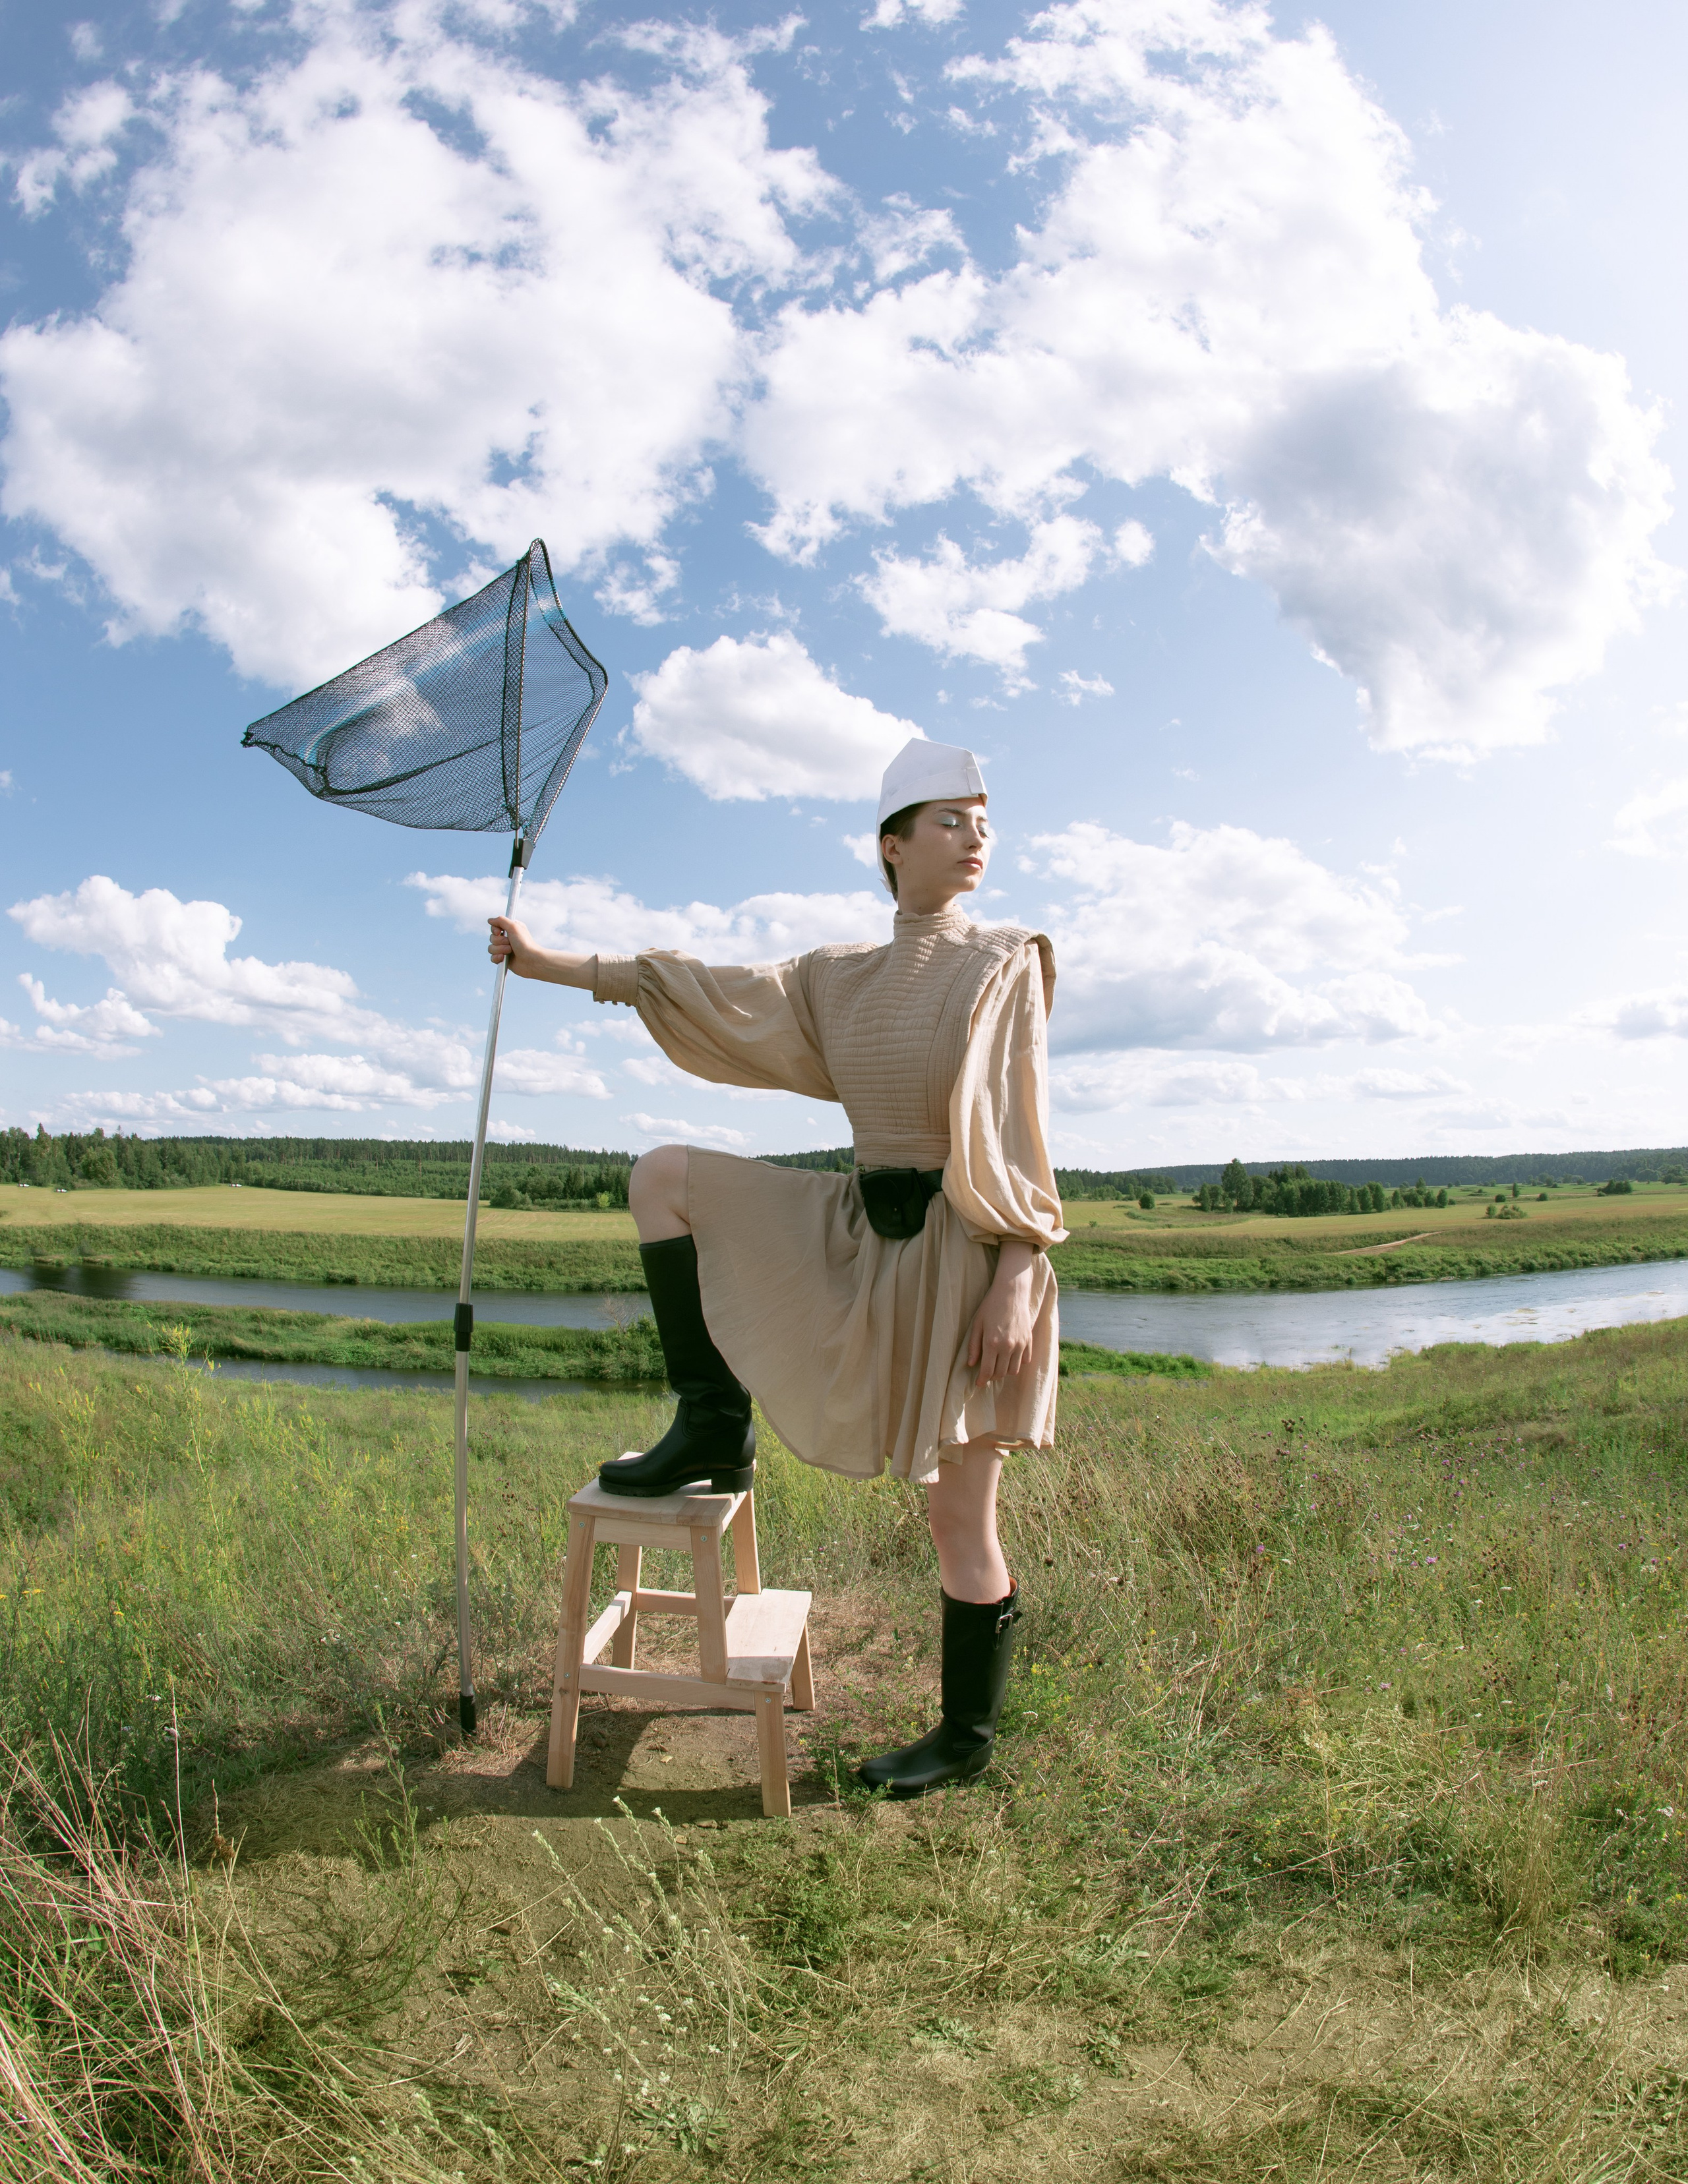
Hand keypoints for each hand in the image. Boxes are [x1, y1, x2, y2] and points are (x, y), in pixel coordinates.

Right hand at [488, 915, 532, 972]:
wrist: (531, 960)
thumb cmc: (525, 943)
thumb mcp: (514, 927)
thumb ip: (501, 920)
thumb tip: (490, 920)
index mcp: (511, 929)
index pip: (495, 927)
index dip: (495, 930)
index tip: (499, 932)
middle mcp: (508, 938)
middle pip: (492, 938)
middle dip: (499, 941)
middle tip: (510, 943)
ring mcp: (505, 949)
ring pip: (491, 948)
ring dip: (499, 949)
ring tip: (510, 951)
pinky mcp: (504, 959)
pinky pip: (492, 958)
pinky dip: (497, 958)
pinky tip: (504, 958)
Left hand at [966, 1245, 1035, 1385]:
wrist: (1011, 1292)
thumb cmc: (990, 1306)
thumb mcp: (977, 1324)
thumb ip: (974, 1345)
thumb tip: (971, 1364)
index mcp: (992, 1343)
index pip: (987, 1371)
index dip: (982, 1380)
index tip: (979, 1384)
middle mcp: (1008, 1347)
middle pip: (1001, 1373)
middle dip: (992, 1377)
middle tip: (987, 1374)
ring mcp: (1020, 1344)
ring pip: (1014, 1370)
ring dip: (1005, 1372)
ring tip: (998, 1366)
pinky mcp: (1029, 1340)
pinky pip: (1025, 1360)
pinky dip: (1018, 1363)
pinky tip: (1011, 1358)